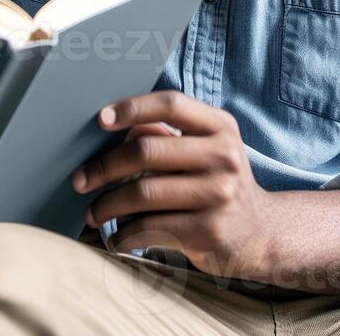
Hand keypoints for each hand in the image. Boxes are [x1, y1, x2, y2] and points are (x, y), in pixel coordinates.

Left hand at [71, 90, 273, 279]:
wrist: (259, 233)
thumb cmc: (216, 183)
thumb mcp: (205, 150)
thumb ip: (167, 134)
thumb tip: (113, 127)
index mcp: (221, 127)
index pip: (171, 104)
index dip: (132, 108)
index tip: (100, 120)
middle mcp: (223, 156)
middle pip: (147, 151)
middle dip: (104, 167)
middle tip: (80, 180)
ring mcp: (218, 195)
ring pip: (143, 192)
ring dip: (107, 204)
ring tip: (93, 211)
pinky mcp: (209, 231)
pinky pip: (150, 228)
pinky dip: (124, 234)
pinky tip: (116, 236)